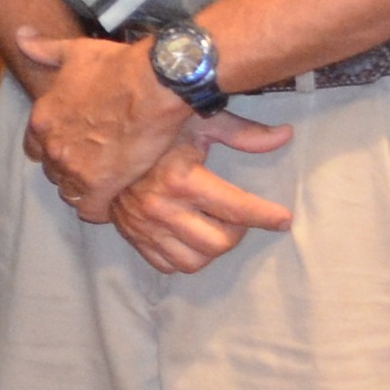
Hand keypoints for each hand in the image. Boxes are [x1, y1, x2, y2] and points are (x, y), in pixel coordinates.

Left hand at [16, 32, 213, 217]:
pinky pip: (90, 210)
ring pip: (70, 191)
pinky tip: (115, 198)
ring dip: (85, 188)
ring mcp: (74, 168)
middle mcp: (52, 146)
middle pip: (53, 171)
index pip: (35, 147)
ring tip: (108, 180)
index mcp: (43, 118)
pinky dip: (100, 207)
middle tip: (96, 162)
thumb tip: (21, 37)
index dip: (54, 147)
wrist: (153, 83)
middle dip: (70, 167)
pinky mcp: (100, 186)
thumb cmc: (117, 66)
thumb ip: (45, 49)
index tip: (74, 144)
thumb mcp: (75, 52)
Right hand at [104, 116, 296, 273]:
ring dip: (212, 248)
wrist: (103, 143)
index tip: (283, 219)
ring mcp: (145, 227)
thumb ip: (243, 134)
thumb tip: (286, 135)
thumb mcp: (200, 124)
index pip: (238, 209)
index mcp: (182, 180)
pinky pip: (168, 265)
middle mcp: (162, 208)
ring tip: (214, 226)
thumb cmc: (159, 131)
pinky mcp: (133, 237)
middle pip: (220, 243)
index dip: (267, 216)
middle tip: (237, 216)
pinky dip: (185, 256)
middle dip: (238, 232)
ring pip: (195, 261)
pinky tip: (190, 236)